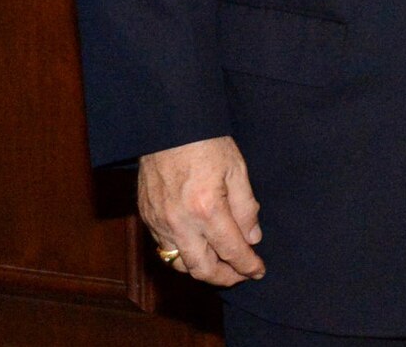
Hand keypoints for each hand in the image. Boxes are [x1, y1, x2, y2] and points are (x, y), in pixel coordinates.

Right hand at [137, 136, 264, 285]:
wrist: (168, 128)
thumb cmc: (205, 143)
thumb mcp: (237, 169)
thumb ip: (246, 207)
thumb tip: (252, 238)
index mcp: (207, 209)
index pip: (231, 250)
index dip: (247, 265)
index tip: (258, 271)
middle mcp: (180, 222)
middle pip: (202, 268)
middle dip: (225, 278)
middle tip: (241, 275)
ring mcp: (159, 223)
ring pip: (180, 264)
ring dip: (202, 270)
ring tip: (221, 266)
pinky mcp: (147, 218)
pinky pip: (164, 249)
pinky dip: (182, 256)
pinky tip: (198, 249)